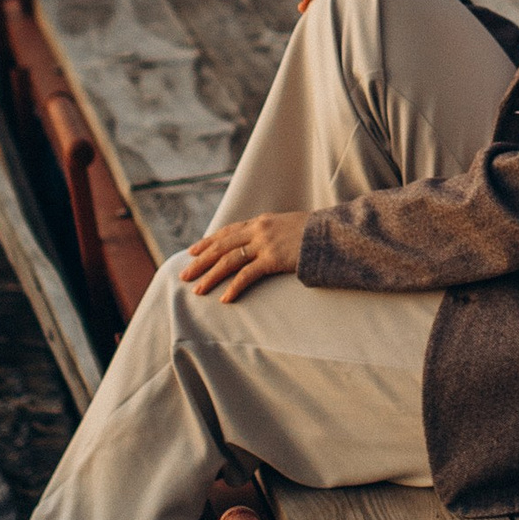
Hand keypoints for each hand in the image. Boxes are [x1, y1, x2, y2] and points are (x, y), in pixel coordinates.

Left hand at [183, 211, 309, 301]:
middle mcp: (258, 229)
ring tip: (197, 290)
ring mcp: (265, 243)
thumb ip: (274, 233)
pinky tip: (224, 298)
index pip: (227, 231)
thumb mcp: (290, 226)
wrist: (334, 232)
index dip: (208, 242)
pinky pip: (247, 275)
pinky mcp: (273, 259)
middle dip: (200, 261)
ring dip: (211, 276)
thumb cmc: (317, 233)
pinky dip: (234, 287)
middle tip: (185, 275)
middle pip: (221, 246)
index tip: (192, 251)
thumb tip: (264, 244)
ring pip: (228, 260)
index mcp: (261, 221)